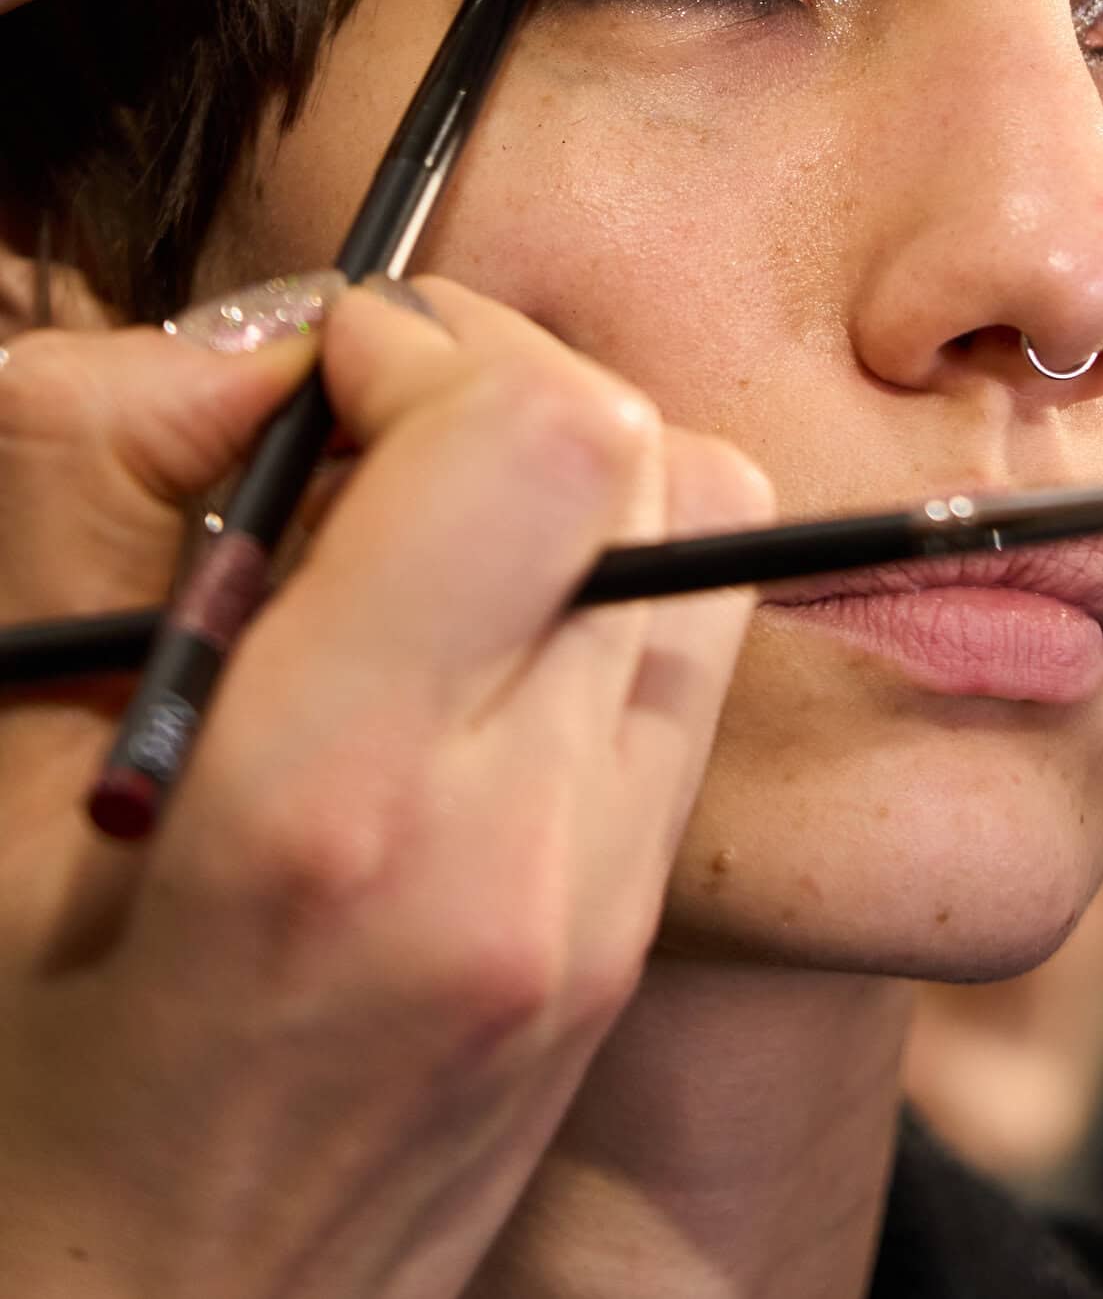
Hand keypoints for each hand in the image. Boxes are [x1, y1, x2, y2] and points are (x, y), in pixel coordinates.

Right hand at [0, 278, 770, 1295]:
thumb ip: (94, 503)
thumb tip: (255, 351)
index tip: (311, 378)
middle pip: (652, 469)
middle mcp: (522, 857)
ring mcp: (603, 909)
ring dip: (568, 478)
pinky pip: (684, 671)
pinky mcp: (628, 938)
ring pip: (706, 555)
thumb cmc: (11, 1083)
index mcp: (333, 813)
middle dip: (504, 384)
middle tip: (355, 429)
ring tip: (406, 530)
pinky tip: (452, 639)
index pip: (539, 443)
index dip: (424, 347)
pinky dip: (596, 586)